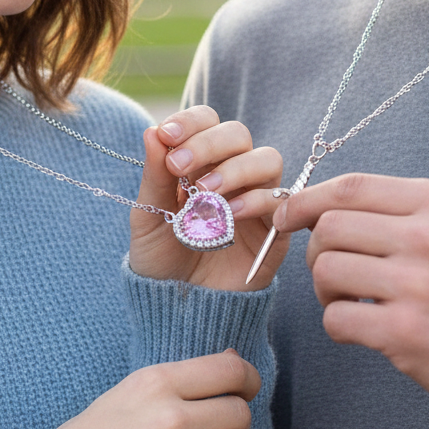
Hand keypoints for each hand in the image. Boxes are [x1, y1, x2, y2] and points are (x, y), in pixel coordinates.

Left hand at [128, 106, 286, 289]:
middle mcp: (232, 173)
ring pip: (267, 158)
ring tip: (205, 193)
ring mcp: (256, 198)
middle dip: (208, 143)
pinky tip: (228, 214)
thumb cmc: (161, 259)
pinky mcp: (275, 228)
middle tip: (179, 166)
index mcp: (199, 162)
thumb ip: (154, 176)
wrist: (178, 306)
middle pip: (238, 133)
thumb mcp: (148, 216)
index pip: (207, 121)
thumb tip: (153, 131)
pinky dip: (254, 199)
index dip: (191, 121)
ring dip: (235, 168)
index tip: (167, 134)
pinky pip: (280, 199)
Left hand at [272, 172, 428, 422]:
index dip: (307, 199)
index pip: (350, 186)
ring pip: (324, 270)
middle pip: (328, 227)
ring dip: (325, 291)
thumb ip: (397, 210)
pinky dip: (338, 324)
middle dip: (317, 250)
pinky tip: (364, 328)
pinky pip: (335, 318)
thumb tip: (318, 205)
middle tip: (336, 272)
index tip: (288, 215)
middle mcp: (428, 236)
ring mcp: (417, 284)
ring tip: (352, 302)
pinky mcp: (406, 331)